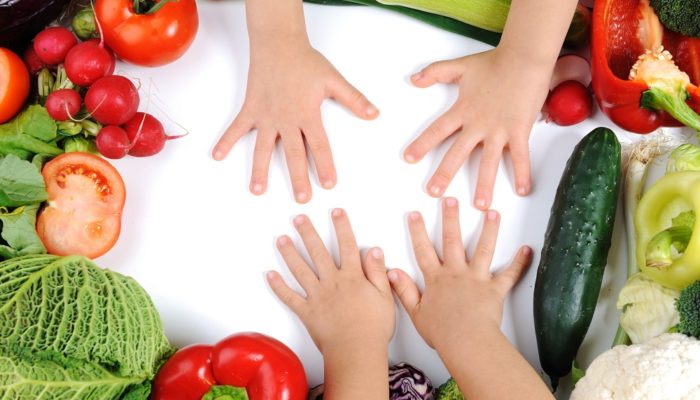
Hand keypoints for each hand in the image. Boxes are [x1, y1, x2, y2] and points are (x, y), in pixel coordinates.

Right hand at [213, 40, 378, 203]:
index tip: (328, 184)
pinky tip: (217, 156)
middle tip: (301, 199)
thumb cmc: (306, 62)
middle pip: (293, 154)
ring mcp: (266, 116)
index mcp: (307, 114)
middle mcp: (285, 119)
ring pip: (262, 148)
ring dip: (259, 170)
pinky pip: (237, 128)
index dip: (325, 166)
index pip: (319, 146)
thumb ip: (354, 99)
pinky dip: (226, 141)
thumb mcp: (334, 80)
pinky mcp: (251, 109)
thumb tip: (374, 114)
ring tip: (258, 190)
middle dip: (298, 177)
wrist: (278, 44)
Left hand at [267, 209, 393, 353]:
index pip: (347, 245)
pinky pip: (289, 297)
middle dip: (307, 232)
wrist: (356, 351)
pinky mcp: (306, 312)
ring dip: (289, 253)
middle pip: (318, 252)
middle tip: (298, 218)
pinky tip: (270, 275)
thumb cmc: (373, 328)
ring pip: (300, 270)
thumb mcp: (384, 297)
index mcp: (352, 277)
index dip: (342, 226)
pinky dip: (278, 286)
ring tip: (281, 239)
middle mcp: (332, 282)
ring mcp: (317, 296)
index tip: (336, 212)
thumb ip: (377, 272)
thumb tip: (373, 250)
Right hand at [387, 197, 531, 349]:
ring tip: (491, 212)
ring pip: (483, 249)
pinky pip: (509, 274)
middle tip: (450, 200)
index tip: (415, 215)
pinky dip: (519, 262)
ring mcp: (477, 279)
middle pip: (452, 240)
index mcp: (436, 279)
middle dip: (450, 218)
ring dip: (488, 229)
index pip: (423, 250)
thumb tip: (392, 272)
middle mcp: (456, 273)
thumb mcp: (416, 312)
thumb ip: (405, 290)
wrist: (466, 341)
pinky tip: (526, 250)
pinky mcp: (495, 289)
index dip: (418, 232)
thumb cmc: (442, 332)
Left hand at [404, 48, 550, 209]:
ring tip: (480, 205)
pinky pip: (521, 156)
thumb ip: (435, 72)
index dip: (422, 144)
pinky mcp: (519, 130)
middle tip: (434, 193)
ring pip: (489, 162)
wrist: (524, 57)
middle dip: (444, 174)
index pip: (437, 131)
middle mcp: (478, 124)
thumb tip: (412, 79)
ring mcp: (499, 129)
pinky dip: (523, 173)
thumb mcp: (460, 66)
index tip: (408, 159)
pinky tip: (523, 190)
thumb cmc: (494, 62)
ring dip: (484, 184)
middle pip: (457, 153)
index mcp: (462, 110)